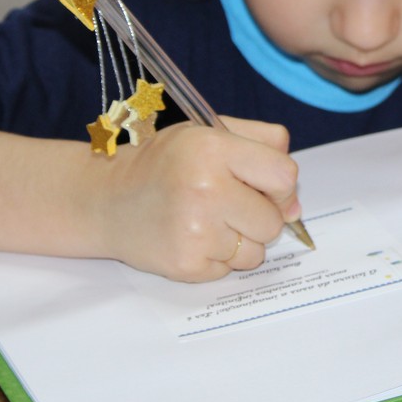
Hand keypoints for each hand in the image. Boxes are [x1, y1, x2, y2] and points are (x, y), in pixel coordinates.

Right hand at [92, 116, 298, 281]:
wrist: (106, 199)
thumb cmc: (165, 163)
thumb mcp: (210, 131)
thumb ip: (264, 145)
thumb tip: (296, 204)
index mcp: (213, 148)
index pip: (284, 175)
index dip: (280, 185)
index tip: (263, 186)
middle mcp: (205, 188)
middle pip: (274, 220)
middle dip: (259, 215)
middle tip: (227, 203)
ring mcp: (195, 231)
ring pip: (257, 252)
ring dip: (241, 241)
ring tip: (207, 220)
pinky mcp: (186, 265)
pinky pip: (230, 271)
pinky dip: (218, 258)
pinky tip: (193, 237)